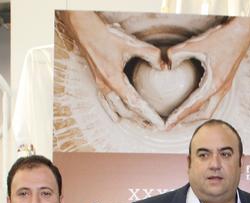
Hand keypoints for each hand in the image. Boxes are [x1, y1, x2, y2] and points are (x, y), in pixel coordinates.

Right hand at [66, 12, 165, 128]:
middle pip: (126, 110)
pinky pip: (106, 103)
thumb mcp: (131, 43)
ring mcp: (100, 85)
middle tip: (154, 125)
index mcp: (114, 80)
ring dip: (129, 117)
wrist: (85, 30)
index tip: (159, 124)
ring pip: (115, 109)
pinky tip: (117, 118)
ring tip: (141, 123)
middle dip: (141, 119)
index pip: (135, 104)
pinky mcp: (98, 82)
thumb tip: (164, 67)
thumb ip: (150, 54)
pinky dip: (113, 112)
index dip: (148, 115)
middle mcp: (106, 86)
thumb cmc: (106, 36)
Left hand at [164, 18, 249, 128]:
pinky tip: (194, 98)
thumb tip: (167, 63)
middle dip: (188, 121)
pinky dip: (203, 104)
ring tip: (182, 115)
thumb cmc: (223, 38)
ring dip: (196, 113)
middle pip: (203, 114)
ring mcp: (225, 86)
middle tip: (173, 123)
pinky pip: (213, 99)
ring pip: (210, 108)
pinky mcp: (226, 81)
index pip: (193, 106)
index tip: (167, 126)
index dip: (178, 117)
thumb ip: (178, 52)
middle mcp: (221, 89)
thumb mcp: (197, 44)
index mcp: (214, 85)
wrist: (242, 33)